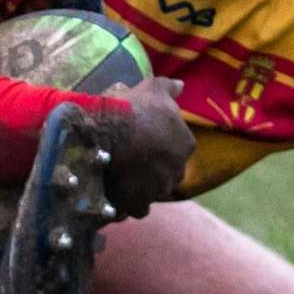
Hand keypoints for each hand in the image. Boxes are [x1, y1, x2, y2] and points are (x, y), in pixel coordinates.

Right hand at [97, 76, 192, 217]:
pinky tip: (115, 194)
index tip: (144, 140)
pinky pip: (136, 208)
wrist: (108, 134)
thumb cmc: (134, 109)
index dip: (160, 145)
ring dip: (141, 186)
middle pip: (168, 172)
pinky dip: (128, 203)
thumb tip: (182, 85)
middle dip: (155, 169)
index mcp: (185, 144)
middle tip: (133, 159)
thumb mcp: (152, 89)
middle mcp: (177, 170)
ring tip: (120, 176)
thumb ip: (169, 87)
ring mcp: (158, 189)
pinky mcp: (139, 203)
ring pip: (152, 190)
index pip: (178, 148)